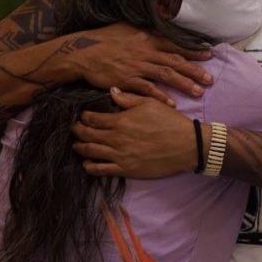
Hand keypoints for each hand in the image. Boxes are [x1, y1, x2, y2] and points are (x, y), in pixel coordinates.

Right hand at [66, 24, 212, 103]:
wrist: (82, 52)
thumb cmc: (103, 39)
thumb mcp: (126, 28)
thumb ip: (145, 32)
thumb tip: (159, 32)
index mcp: (146, 37)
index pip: (175, 44)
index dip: (192, 50)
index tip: (208, 55)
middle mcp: (145, 51)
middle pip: (175, 61)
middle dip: (194, 70)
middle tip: (210, 79)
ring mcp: (137, 66)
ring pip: (166, 75)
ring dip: (184, 84)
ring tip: (199, 92)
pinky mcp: (127, 80)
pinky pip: (148, 90)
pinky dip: (161, 97)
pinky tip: (172, 104)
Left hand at [72, 88, 196, 178]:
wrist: (186, 145)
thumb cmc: (170, 121)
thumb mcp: (150, 103)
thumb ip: (128, 98)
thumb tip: (111, 91)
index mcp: (121, 120)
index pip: (93, 119)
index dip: (84, 117)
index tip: (81, 116)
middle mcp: (116, 139)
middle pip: (88, 135)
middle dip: (78, 131)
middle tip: (74, 129)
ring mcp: (120, 156)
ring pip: (91, 152)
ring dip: (81, 148)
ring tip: (76, 145)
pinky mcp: (126, 169)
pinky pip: (102, 170)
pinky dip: (91, 167)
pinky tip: (87, 164)